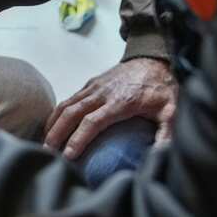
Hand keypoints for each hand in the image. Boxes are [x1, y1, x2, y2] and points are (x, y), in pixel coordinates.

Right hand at [44, 57, 176, 159]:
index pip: (92, 122)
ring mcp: (93, 87)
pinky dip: (58, 113)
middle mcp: (101, 93)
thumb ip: (166, 134)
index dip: (78, 139)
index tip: (68, 156)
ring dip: (53, 123)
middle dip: (56, 133)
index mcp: (120, 102)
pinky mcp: (90, 84)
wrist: (152, 58)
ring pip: (66, 104)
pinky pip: (69, 99)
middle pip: (71, 113)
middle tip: (46, 152)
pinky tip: (54, 126)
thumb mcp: (171, 111)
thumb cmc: (162, 88)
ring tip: (45, 142)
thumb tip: (161, 159)